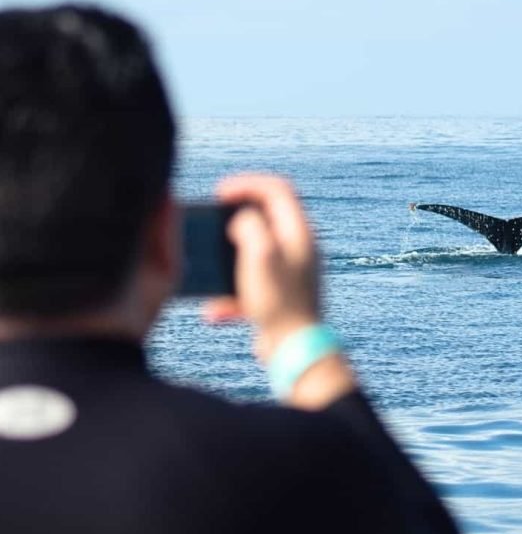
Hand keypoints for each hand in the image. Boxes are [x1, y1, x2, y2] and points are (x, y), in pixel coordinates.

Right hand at [203, 174, 319, 362]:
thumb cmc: (279, 302)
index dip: (247, 184)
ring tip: (208, 266)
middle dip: (236, 218)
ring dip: (229, 259)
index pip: (278, 189)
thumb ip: (250, 225)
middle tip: (212, 220)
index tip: (219, 193)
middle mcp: (300, 248)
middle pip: (267, 217)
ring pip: (255, 252)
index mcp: (300, 232)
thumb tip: (242, 219)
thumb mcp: (259, 254)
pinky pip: (251, 285)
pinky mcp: (281, 295)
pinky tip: (214, 311)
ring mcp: (291, 272)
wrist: (295, 349)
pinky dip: (231, 293)